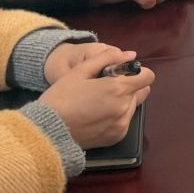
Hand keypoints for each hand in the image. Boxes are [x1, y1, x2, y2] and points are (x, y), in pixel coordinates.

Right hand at [38, 43, 153, 148]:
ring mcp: (122, 125)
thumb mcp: (79, 71)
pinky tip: (97, 115)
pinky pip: (124, 121)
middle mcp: (124, 108)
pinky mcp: (117, 137)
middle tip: (104, 88)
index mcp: (118, 89)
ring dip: (122, 102)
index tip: (120, 73)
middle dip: (128, 86)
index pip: (147, 76)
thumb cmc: (61, 98)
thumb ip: (107, 58)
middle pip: (141, 91)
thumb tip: (130, 54)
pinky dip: (116, 116)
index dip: (136, 72)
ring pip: (133, 106)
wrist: (46, 132)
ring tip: (98, 102)